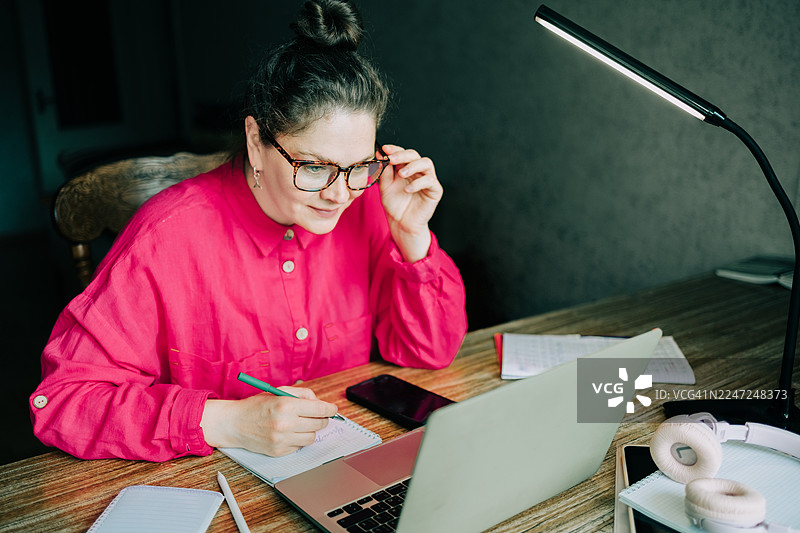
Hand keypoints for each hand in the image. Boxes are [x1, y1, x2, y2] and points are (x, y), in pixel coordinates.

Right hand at [201, 386, 337, 456]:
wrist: (234, 424)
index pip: (319, 409)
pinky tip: (288, 433)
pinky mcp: (278, 451)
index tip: (333, 409)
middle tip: (317, 415)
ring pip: (311, 437)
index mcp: (286, 405)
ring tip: (299, 424)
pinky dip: (298, 440)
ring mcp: (281, 439)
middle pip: (319, 424)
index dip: (330, 409)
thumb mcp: (278, 392)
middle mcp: (285, 423)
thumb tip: (320, 402)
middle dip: (321, 418)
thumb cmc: (256, 406)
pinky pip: (299, 447)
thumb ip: (302, 394)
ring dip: (310, 430)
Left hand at [379, 145, 442, 262]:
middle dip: (403, 155)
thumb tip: (380, 155)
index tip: (384, 149)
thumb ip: (384, 172)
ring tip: (401, 174)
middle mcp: (418, 171)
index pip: (403, 153)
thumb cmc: (394, 205)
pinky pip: (430, 181)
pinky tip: (408, 190)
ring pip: (426, 163)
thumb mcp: (385, 187)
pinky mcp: (435, 190)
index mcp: (406, 168)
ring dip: (413, 166)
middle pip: (415, 155)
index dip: (395, 149)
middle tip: (391, 159)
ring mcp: (428, 179)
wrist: (401, 223)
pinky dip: (418, 183)